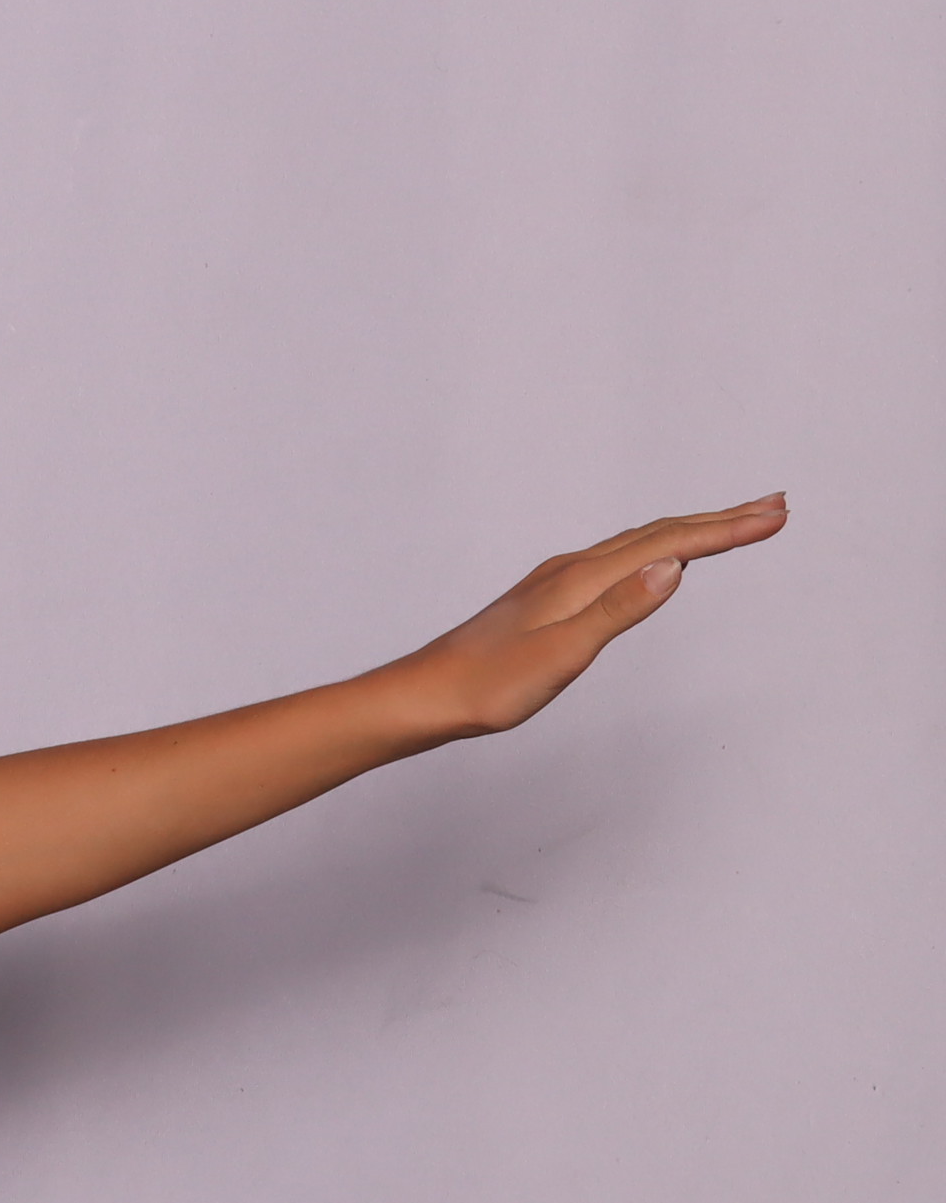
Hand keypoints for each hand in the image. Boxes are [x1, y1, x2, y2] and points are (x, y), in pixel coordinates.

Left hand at [386, 495, 786, 740]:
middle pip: (659, 533)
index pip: (669, 543)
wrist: (424, 696)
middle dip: (721, 520)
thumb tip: (673, 567)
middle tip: (776, 506)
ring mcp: (558, 580)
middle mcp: (572, 569)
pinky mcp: (549, 597)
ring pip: (638, 543)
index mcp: (582, 579)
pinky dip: (654, 548)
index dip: (727, 530)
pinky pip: (616, 559)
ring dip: (690, 529)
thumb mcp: (561, 654)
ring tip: (732, 523)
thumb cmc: (487, 685)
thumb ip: (618, 611)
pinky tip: (655, 558)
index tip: (777, 516)